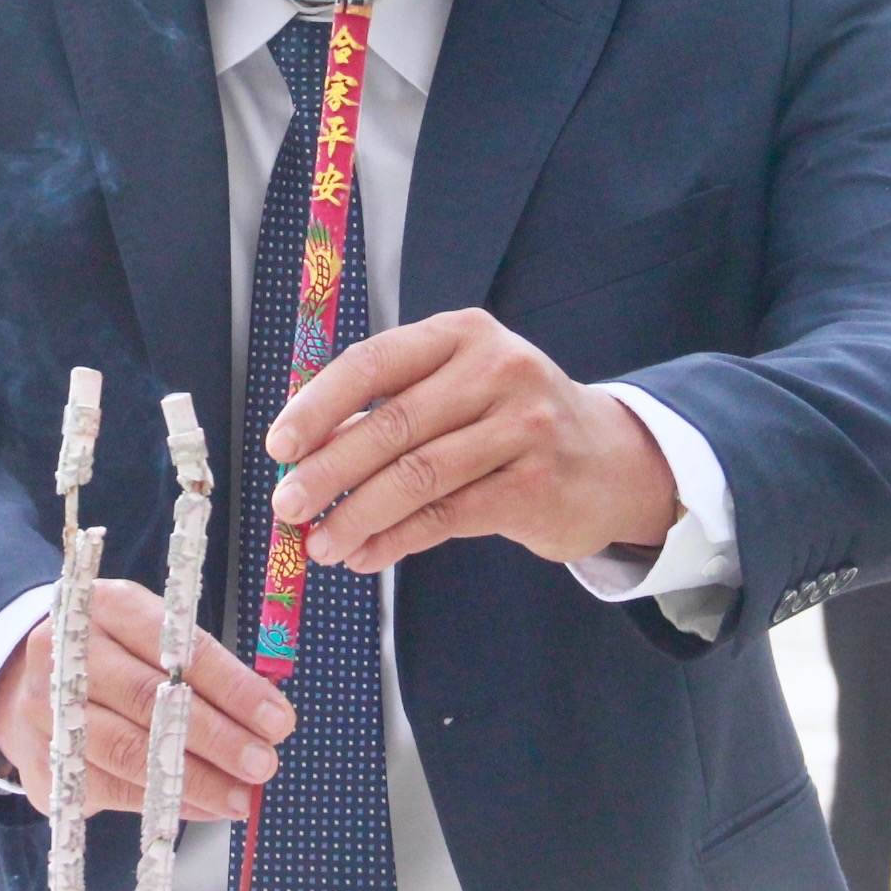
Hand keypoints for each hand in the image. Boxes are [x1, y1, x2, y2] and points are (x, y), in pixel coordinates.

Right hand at [0, 576, 291, 820]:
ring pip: (129, 751)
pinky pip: (113, 788)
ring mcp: (48, 710)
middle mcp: (68, 654)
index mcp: (107, 607)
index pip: (177, 648)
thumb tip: (262, 720)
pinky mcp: (44, 762)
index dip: (232, 687)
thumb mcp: (148, 635)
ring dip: (194, 780)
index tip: (277, 719)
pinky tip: (202, 805)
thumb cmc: (111, 656)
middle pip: (150, 700)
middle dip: (217, 738)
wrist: (21, 683)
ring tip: (240, 797)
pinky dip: (165, 801)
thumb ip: (196, 668)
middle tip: (262, 764)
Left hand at [264, 308, 677, 574]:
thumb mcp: (459, 389)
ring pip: (417, 477)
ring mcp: (524, 428)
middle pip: (393, 425)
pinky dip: (395, 541)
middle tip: (287, 505)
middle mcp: (498, 370)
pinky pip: (447, 517)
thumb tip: (305, 455)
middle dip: (329, 471)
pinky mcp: (536, 486)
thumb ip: (391, 410)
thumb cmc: (512, 420)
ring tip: (319, 544)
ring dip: (356, 516)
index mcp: (462, 334)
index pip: (375, 362)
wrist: (610, 459)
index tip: (280, 444)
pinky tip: (365, 555)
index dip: (319, 405)